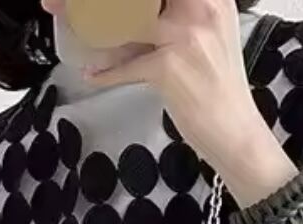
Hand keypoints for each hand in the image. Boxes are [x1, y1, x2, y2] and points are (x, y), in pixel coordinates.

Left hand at [43, 0, 284, 187]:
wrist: (236, 131)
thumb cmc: (220, 86)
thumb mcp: (211, 33)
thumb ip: (183, 11)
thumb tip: (138, 7)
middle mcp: (201, 6)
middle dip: (100, 0)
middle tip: (66, 2)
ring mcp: (184, 35)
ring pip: (127, 17)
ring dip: (94, 22)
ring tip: (75, 23)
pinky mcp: (168, 66)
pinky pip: (126, 63)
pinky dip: (106, 71)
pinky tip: (93, 73)